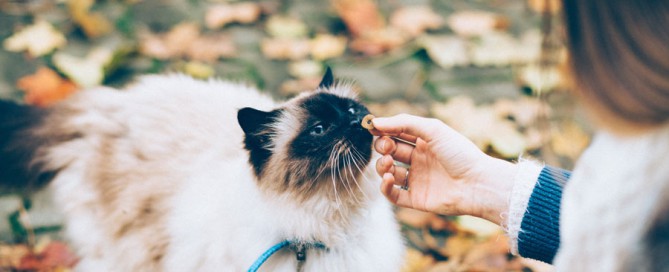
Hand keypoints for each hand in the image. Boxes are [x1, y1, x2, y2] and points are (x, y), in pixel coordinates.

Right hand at [371, 114, 516, 224]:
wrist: (477, 183)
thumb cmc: (460, 153)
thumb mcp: (433, 129)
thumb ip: (403, 123)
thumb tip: (376, 123)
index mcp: (424, 142)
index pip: (396, 134)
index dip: (384, 131)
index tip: (373, 128)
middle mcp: (419, 160)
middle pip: (390, 152)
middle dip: (382, 147)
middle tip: (387, 147)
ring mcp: (417, 180)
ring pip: (388, 172)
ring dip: (382, 166)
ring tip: (389, 163)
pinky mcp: (416, 199)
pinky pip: (393, 194)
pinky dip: (385, 187)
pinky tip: (389, 178)